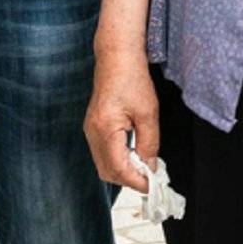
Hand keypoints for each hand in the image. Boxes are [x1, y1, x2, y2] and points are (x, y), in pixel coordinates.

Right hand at [85, 52, 159, 194]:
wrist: (117, 57)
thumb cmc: (132, 79)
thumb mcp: (148, 113)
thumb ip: (149, 144)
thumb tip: (150, 168)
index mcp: (105, 129)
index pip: (118, 169)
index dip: (136, 181)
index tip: (152, 186)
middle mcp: (92, 133)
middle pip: (107, 171)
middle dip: (129, 179)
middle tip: (150, 178)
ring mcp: (90, 130)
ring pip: (104, 164)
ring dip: (123, 170)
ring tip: (144, 167)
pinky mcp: (93, 126)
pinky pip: (103, 153)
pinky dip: (118, 160)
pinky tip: (134, 154)